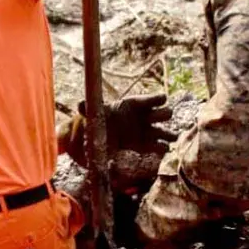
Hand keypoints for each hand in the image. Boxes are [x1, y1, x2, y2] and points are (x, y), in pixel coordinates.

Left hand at [62, 94, 176, 164]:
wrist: (103, 134)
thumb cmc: (103, 118)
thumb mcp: (95, 113)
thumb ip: (89, 108)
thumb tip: (79, 104)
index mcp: (136, 105)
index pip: (152, 99)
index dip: (157, 99)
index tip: (161, 100)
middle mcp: (146, 117)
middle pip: (165, 113)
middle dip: (164, 115)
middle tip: (158, 118)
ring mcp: (148, 132)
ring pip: (166, 131)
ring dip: (169, 134)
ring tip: (169, 138)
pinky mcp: (146, 145)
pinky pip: (160, 146)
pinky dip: (162, 148)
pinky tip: (162, 150)